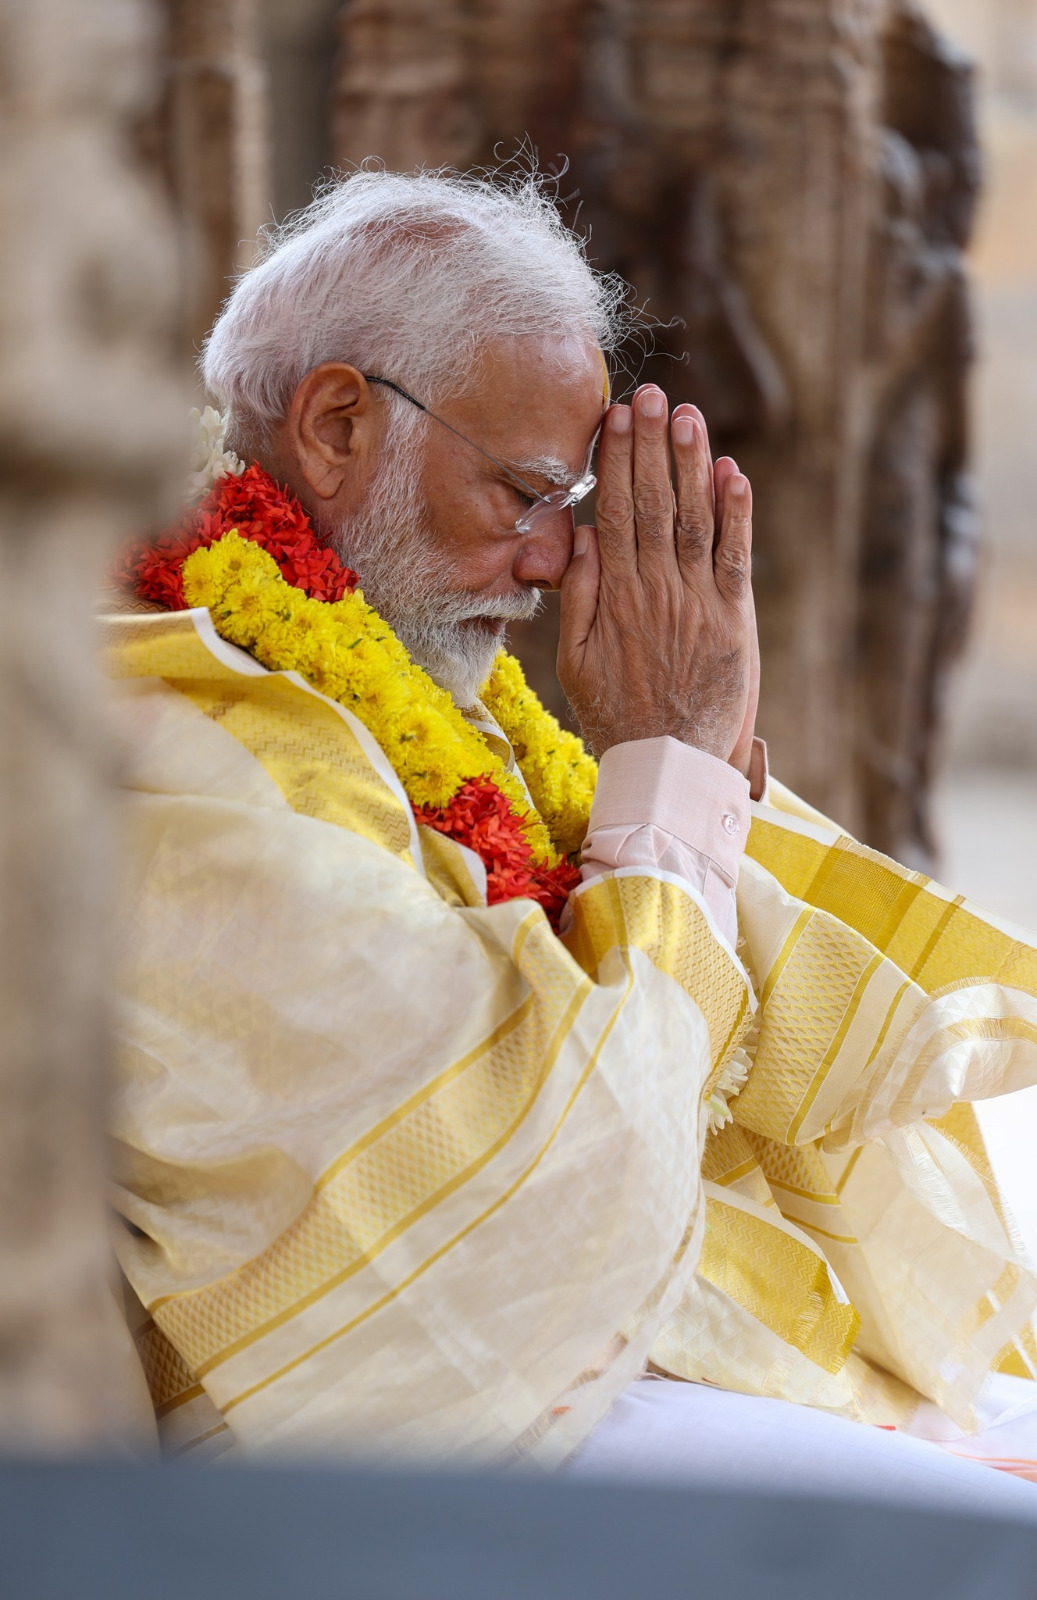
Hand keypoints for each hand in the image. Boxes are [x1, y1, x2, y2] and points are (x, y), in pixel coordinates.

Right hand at [558, 387, 755, 763]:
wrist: (668, 765)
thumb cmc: (615, 715)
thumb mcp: (575, 661)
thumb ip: (578, 597)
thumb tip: (580, 538)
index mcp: (615, 596)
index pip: (614, 512)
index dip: (617, 460)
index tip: (616, 417)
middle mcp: (657, 589)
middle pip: (652, 502)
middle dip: (652, 444)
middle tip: (652, 394)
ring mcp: (698, 601)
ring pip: (694, 517)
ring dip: (692, 463)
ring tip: (688, 415)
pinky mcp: (733, 618)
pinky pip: (735, 554)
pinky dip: (736, 512)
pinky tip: (732, 472)